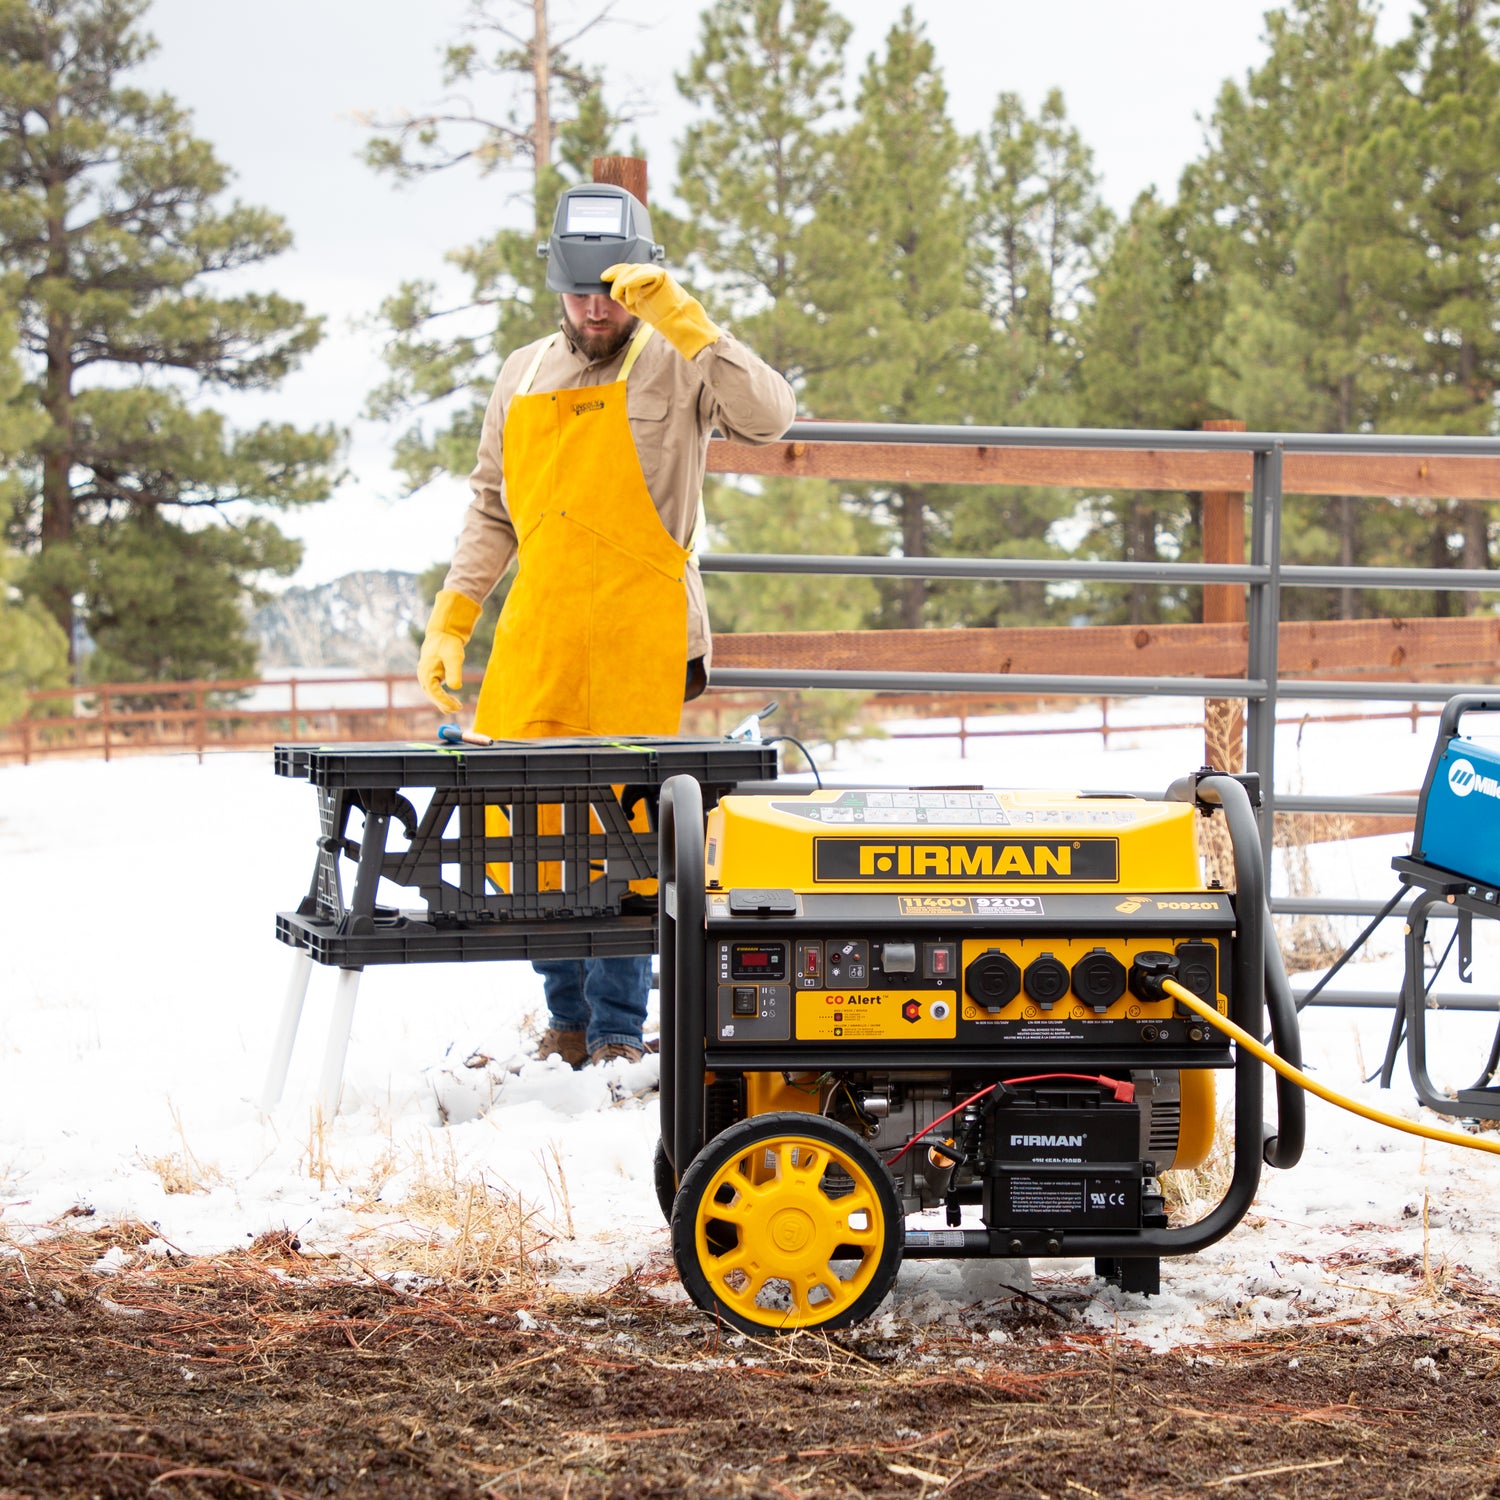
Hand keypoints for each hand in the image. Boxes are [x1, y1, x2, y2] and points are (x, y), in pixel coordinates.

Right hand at [418, 589, 481, 712]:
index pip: (433, 692)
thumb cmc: (449, 644)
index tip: (456, 707)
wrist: (444, 634)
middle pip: (431, 695)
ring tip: (457, 708)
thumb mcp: (454, 657)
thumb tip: (455, 687)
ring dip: (443, 702)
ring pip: (432, 694)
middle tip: (458, 709)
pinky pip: (434, 691)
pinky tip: (452, 703)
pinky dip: (442, 698)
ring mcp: (425, 676)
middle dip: (444, 704)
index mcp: (426, 672)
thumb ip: (454, 671)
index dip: (444, 701)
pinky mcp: (431, 676)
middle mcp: (423, 675)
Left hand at [602, 263, 721, 359]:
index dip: (613, 270)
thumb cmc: (657, 313)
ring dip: (624, 282)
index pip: (624, 268)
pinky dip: (634, 280)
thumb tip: (611, 290)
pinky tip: (627, 289)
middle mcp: (647, 272)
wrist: (674, 319)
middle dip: (617, 279)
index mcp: (640, 277)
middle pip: (627, 268)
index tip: (603, 277)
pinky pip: (644, 273)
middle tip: (612, 294)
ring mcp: (654, 272)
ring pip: (634, 270)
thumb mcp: (633, 305)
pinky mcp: (661, 274)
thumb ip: (622, 296)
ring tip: (620, 296)